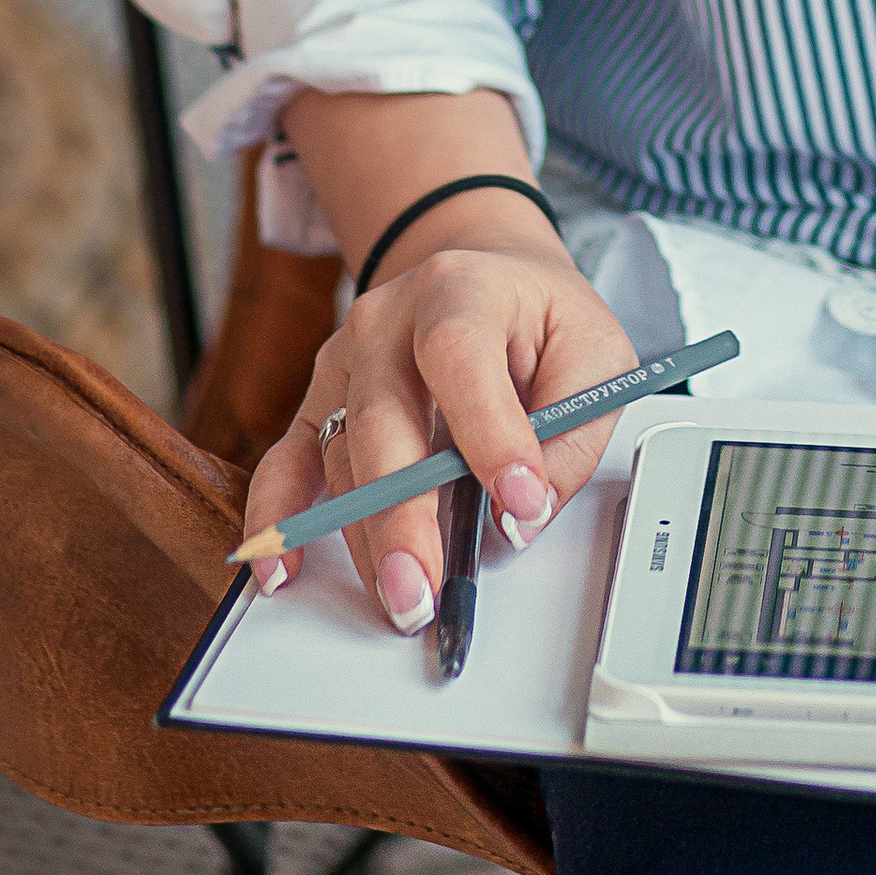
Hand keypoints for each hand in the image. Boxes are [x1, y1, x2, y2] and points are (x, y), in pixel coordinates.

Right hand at [244, 242, 636, 630]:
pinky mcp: (320, 404)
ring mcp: (345, 362)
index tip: (521, 500)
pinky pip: (287, 462)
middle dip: (403, 514)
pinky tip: (282, 567)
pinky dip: (280, 518)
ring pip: (341, 455)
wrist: (486, 276)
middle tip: (427, 585)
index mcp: (461, 289)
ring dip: (364, 537)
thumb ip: (571, 434)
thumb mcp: (594, 354)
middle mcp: (388, 320)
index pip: (460, 355)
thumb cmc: (540, 318)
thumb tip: (525, 514)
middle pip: (382, 417)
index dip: (489, 432)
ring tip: (401, 597)